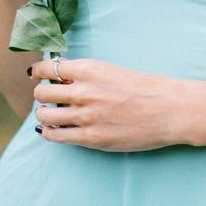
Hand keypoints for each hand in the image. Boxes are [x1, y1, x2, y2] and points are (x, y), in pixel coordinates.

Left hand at [31, 56, 181, 151]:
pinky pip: (56, 136)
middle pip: (42, 92)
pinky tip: (52, 130)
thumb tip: (59, 77)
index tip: (38, 75)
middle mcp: (83, 91)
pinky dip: (49, 132)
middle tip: (48, 97)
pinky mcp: (91, 138)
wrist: (168, 109)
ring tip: (50, 114)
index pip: (48, 68)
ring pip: (44, 115)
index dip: (39, 72)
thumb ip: (84, 75)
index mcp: (88, 69)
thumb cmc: (143, 88)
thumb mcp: (110, 71)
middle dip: (41, 94)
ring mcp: (86, 116)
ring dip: (43, 113)